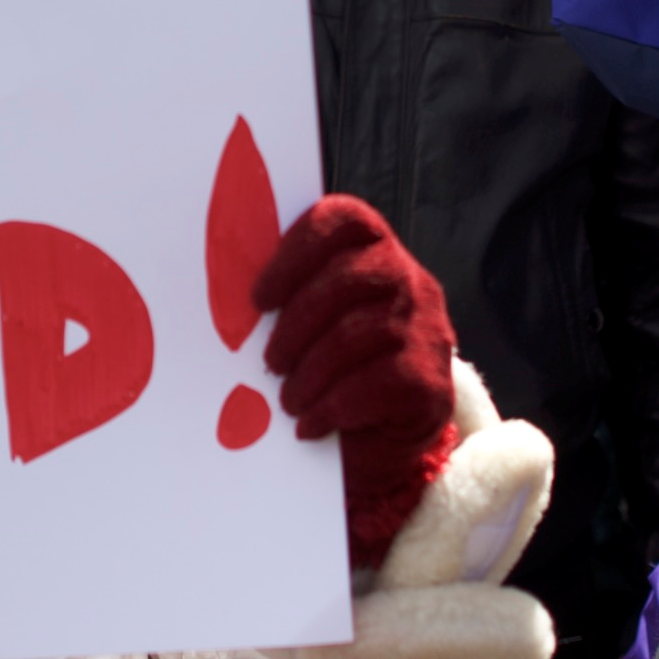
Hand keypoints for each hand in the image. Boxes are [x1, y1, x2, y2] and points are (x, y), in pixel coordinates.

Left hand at [254, 197, 456, 568]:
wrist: (390, 439)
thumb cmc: (336, 370)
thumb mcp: (315, 327)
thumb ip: (288, 302)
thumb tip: (228, 301)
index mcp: (375, 252)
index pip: (344, 220)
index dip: (297, 250)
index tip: (259, 297)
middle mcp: (410, 281)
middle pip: (347, 278)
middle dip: (295, 324)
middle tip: (269, 362)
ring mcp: (426, 330)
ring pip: (357, 335)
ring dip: (309, 374)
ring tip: (288, 400)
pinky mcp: (431, 381)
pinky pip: (375, 385)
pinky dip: (332, 407)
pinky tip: (311, 423)